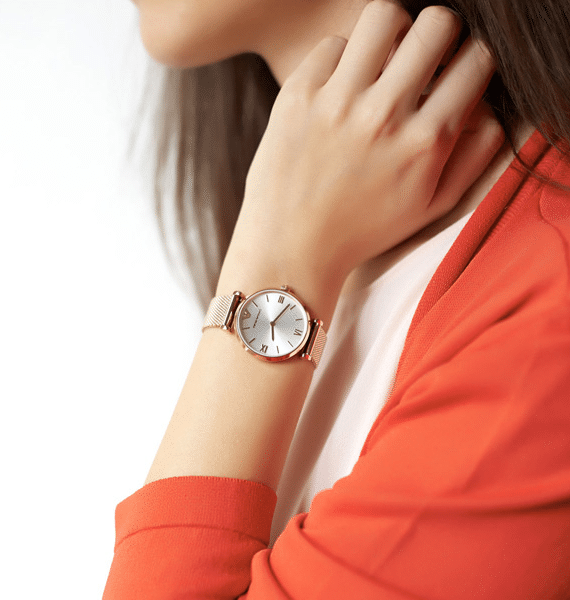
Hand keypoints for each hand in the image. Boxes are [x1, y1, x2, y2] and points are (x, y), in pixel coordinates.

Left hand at [230, 2, 503, 293]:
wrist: (293, 248)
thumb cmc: (363, 231)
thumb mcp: (430, 208)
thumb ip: (473, 158)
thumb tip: (493, 110)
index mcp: (425, 143)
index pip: (476, 61)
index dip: (472, 58)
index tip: (455, 70)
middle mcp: (384, 116)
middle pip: (437, 24)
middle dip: (439, 35)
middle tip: (421, 59)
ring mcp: (338, 102)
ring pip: (383, 16)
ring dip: (390, 32)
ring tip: (380, 61)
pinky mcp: (297, 96)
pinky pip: (331, 44)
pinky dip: (341, 59)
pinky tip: (338, 86)